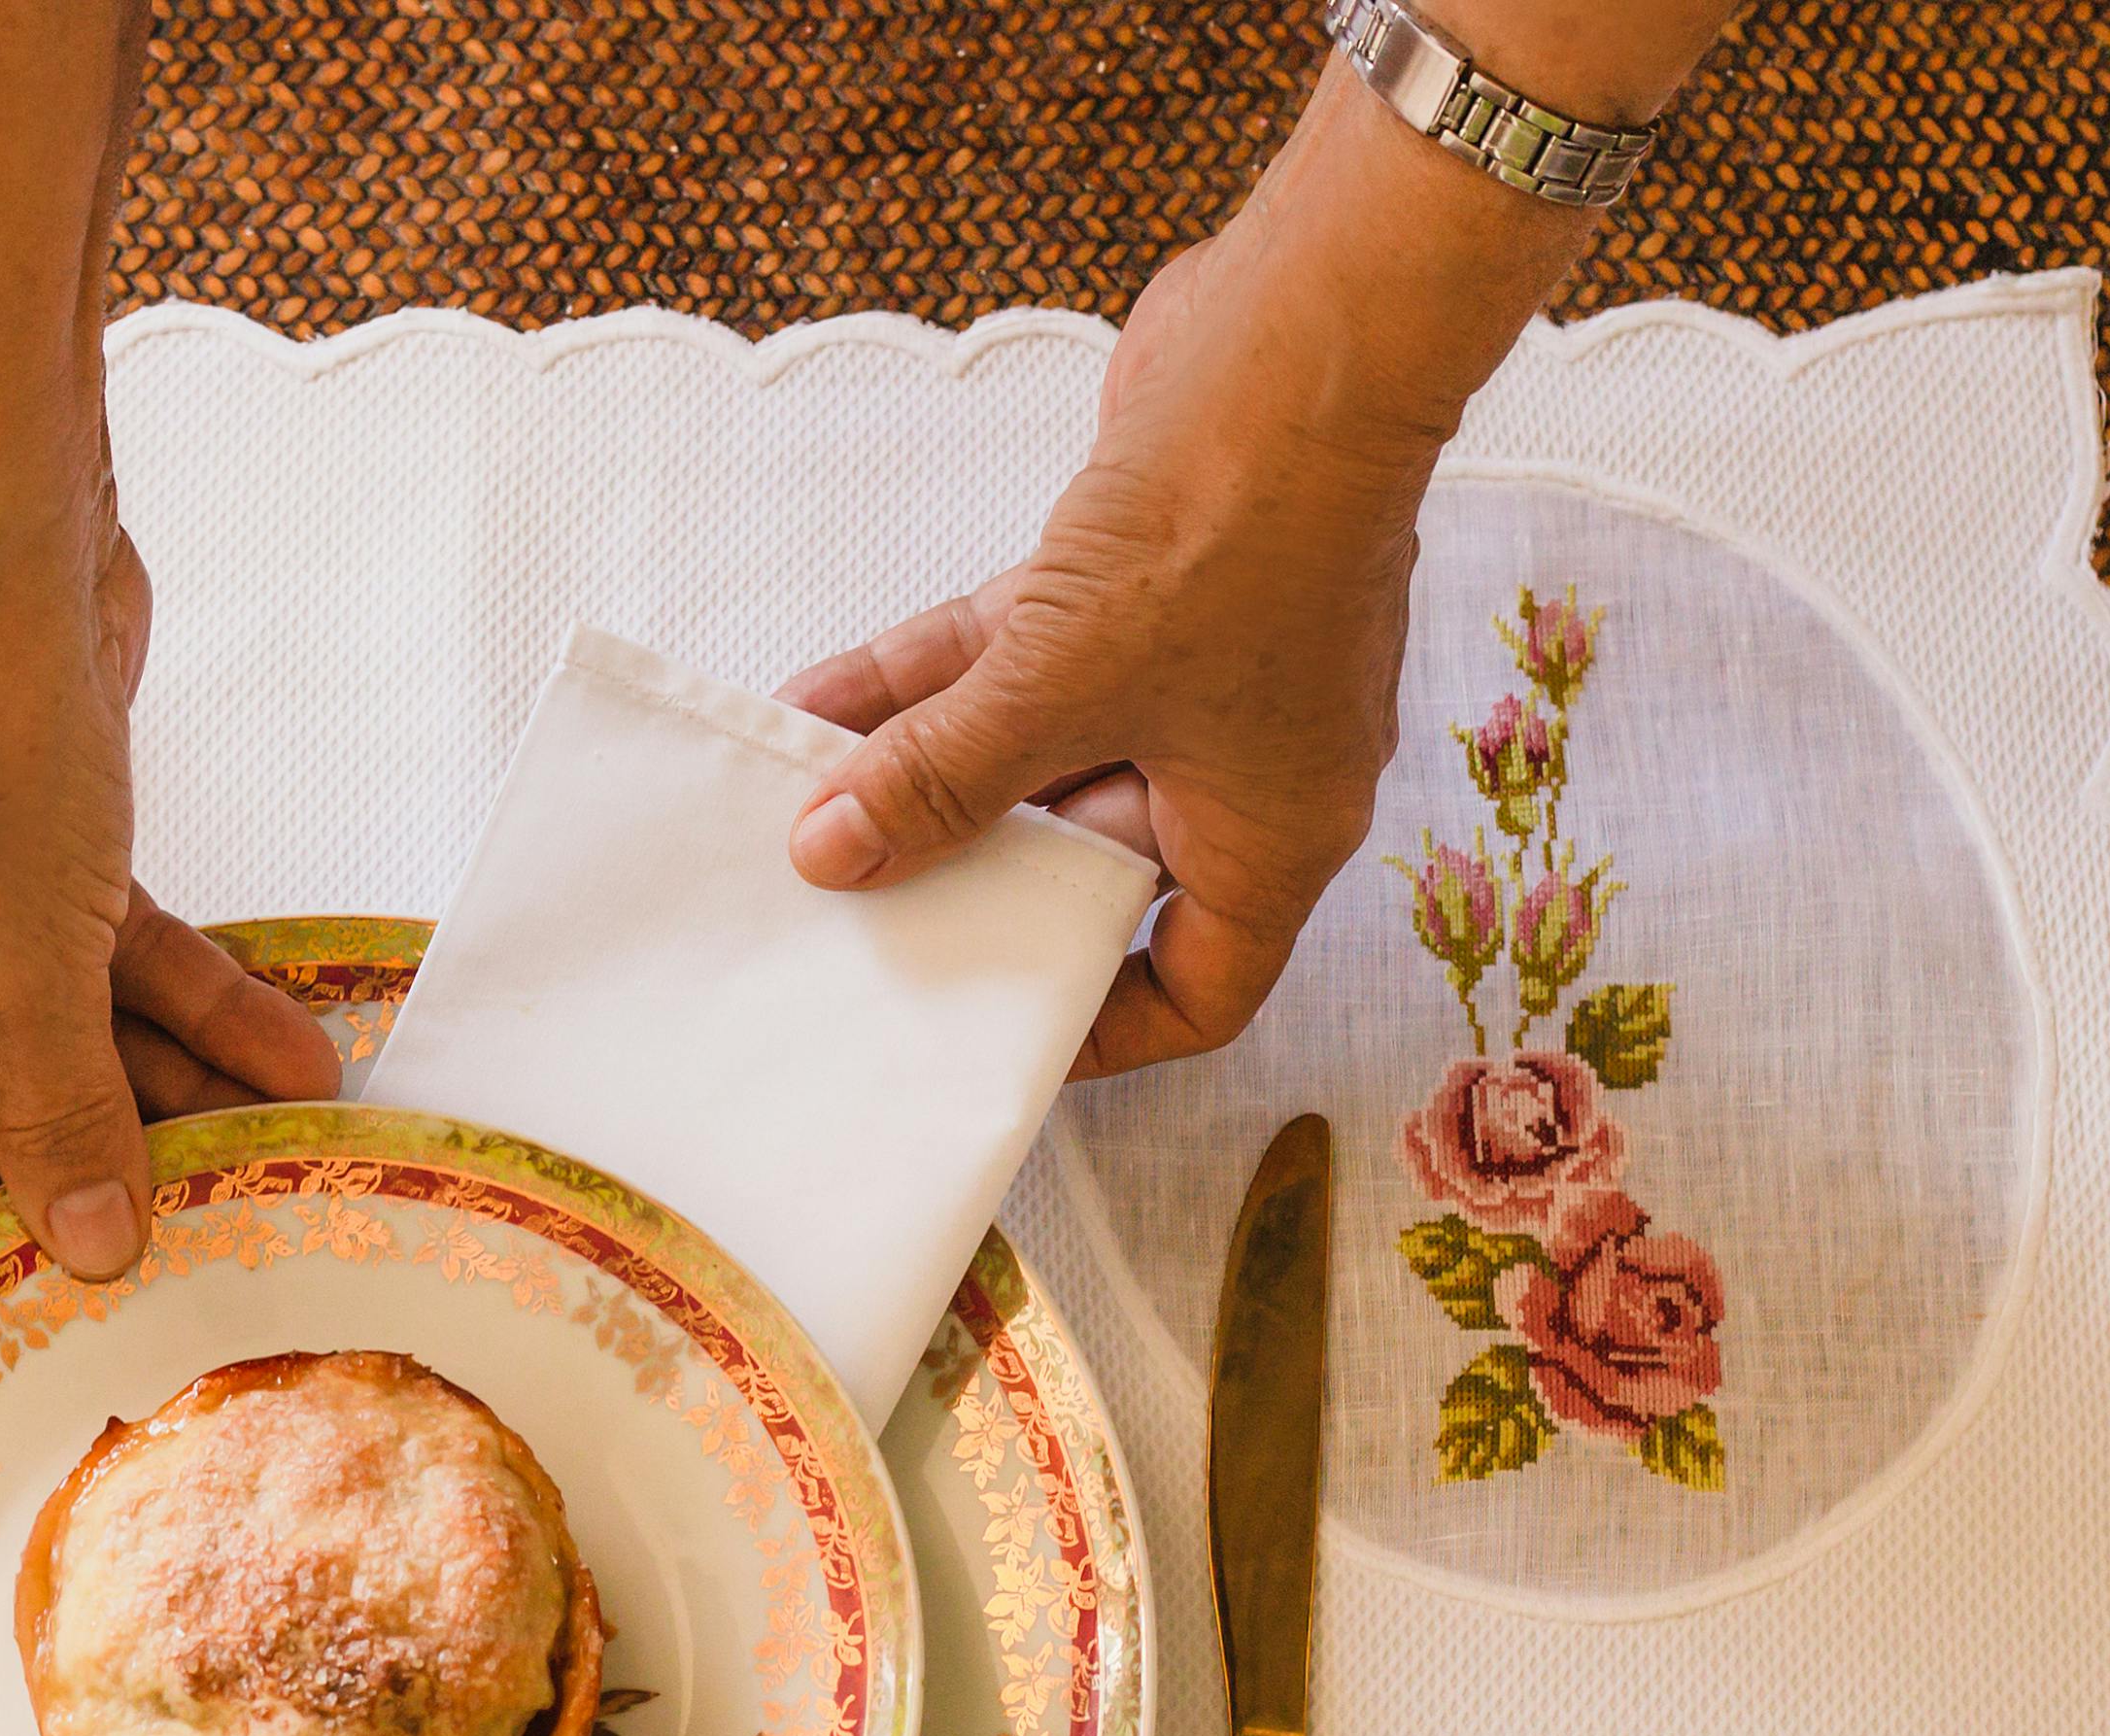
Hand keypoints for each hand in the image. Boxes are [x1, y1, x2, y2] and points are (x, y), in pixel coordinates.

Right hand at [0, 505, 338, 1291]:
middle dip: (96, 1162)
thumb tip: (86, 1244)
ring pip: (42, 1041)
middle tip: (213, 1210)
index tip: (40, 1302)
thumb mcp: (29, 970)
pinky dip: (173, 999)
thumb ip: (60, 1117)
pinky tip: (282, 1047)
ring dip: (166, 1084)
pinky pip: (80, 965)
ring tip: (281, 1132)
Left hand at [780, 228, 1428, 1080]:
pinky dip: (932, 681)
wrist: (1310, 329)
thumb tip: (832, 858)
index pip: (1199, 989)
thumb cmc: (1242, 526)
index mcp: (1273, 838)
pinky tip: (815, 698)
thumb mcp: (1063, 684)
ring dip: (923, 772)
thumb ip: (943, 777)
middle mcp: (1242, 768)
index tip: (989, 1031)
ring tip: (799, 806)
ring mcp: (1195, 674)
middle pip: (1089, 870)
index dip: (1100, 1029)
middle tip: (852, 915)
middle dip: (966, 878)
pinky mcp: (1142, 586)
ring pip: (1037, 755)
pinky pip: (1019, 666)